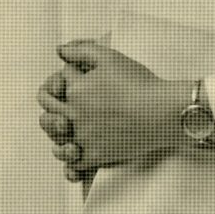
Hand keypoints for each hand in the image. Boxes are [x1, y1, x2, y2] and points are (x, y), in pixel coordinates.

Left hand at [37, 41, 187, 175]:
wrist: (164, 112)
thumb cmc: (141, 85)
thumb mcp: (109, 57)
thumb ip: (80, 50)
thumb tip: (60, 51)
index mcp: (75, 89)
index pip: (58, 82)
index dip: (65, 79)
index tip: (76, 81)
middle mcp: (74, 114)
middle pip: (50, 112)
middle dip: (56, 107)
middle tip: (68, 107)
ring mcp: (84, 137)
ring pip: (58, 139)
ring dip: (59, 135)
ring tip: (68, 131)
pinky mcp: (96, 156)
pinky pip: (74, 164)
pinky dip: (71, 162)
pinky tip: (77, 153)